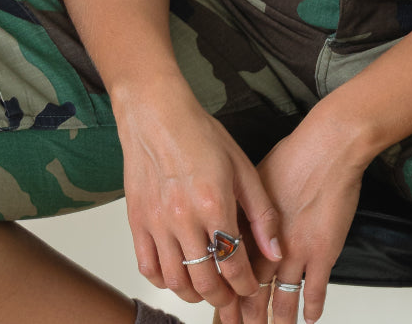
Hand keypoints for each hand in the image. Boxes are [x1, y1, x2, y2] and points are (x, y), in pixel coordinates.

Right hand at [116, 82, 281, 314]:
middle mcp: (183, 218)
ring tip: (207, 289)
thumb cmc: (199, 134)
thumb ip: (261, 213)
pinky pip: (147, 267)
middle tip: (232, 296)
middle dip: (224, 297)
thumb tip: (275, 249)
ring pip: (176, 282)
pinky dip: (164, 281)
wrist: (156, 114)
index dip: (247, 285)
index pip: (233, 264)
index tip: (252, 287)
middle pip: (205, 282)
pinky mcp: (137, 221)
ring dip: (195, 295)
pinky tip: (178, 275)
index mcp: (214, 203)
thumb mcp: (242, 167)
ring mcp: (157, 222)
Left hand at [245, 116, 362, 323]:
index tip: (223, 311)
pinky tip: (310, 318)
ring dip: (277, 320)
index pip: (232, 270)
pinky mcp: (323, 252)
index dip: (226, 294)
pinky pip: (315, 290)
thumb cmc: (294, 154)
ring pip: (282, 299)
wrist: (328, 147)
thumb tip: (232, 221)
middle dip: (246, 317)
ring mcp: (297, 251)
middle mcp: (270, 243)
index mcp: (251, 226)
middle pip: (253, 291)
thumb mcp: (254, 178)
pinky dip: (312, 307)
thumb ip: (244, 209)